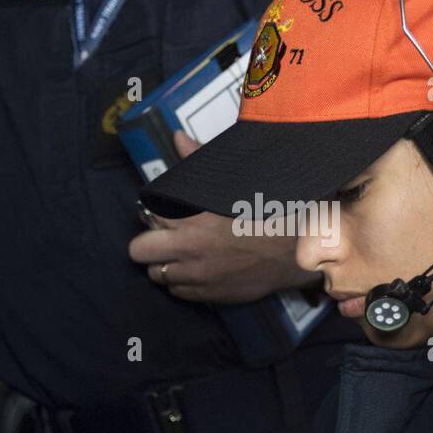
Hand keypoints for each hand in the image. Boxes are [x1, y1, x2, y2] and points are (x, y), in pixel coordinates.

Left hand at [128, 129, 321, 302]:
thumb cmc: (264, 212)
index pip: (146, 216)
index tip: (161, 214)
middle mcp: (186, 248)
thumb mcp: (232, 182)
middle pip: (138, 251)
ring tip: (181, 256)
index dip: (150, 214)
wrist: (294, 251)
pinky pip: (177, 292)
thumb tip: (177, 137)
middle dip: (147, 244)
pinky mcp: (207, 295)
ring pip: (156, 274)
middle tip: (162, 238)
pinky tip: (197, 271)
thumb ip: (198, 161)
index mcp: (189, 217)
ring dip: (164, 264)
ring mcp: (195, 275)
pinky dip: (182, 282)